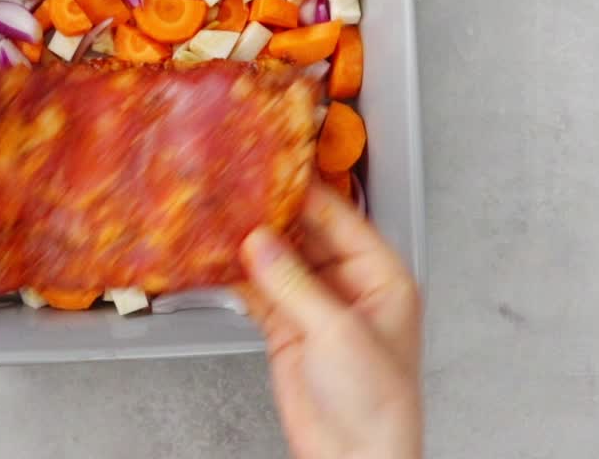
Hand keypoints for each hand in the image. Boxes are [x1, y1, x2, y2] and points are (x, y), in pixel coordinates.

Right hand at [241, 182, 422, 458]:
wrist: (354, 457)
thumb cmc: (378, 402)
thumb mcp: (338, 331)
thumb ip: (294, 282)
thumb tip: (261, 241)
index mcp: (380, 275)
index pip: (341, 218)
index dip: (308, 192)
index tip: (275, 169)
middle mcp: (348, 285)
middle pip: (306, 234)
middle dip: (273, 215)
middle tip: (239, 189)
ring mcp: (314, 306)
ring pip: (278, 260)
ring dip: (251, 244)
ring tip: (221, 218)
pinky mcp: (286, 327)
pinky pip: (258, 290)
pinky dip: (237, 275)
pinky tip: (218, 260)